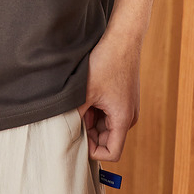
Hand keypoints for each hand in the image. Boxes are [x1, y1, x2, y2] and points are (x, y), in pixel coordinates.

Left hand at [77, 27, 141, 160]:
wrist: (122, 39)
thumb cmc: (107, 63)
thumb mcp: (85, 92)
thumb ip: (76, 114)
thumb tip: (64, 129)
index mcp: (123, 119)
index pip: (112, 153)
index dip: (93, 151)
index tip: (79, 137)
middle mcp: (129, 117)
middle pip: (107, 139)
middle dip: (90, 132)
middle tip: (75, 116)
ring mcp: (127, 107)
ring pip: (106, 126)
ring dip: (92, 120)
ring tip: (81, 103)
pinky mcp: (124, 98)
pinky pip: (109, 113)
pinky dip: (97, 110)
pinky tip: (87, 96)